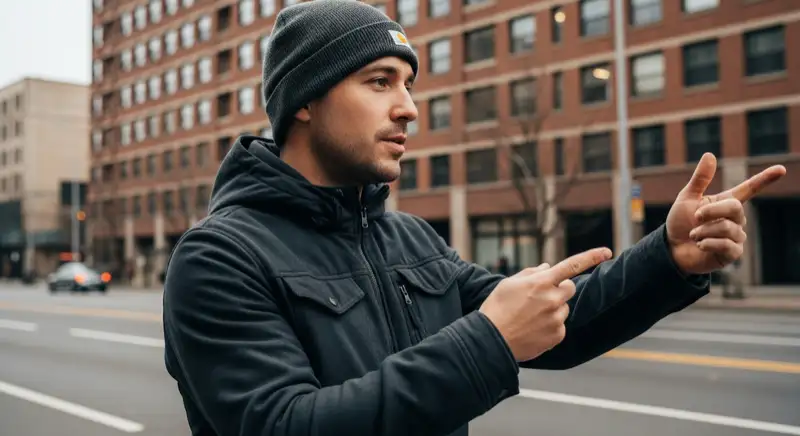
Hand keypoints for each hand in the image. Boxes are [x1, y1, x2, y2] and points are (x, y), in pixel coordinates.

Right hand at [479, 248, 611, 361]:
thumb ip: (531, 273)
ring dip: (553, 309)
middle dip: (559, 289)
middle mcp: (552, 299)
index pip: (571, 265)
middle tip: (540, 297)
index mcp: (540, 282)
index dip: (591, 257)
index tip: (607, 252)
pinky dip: (550, 325)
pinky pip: (560, 325)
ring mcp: (556, 318)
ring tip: (530, 317)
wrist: (490, 341)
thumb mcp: (508, 284)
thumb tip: (548, 267)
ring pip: (564, 308)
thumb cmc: (496, 309)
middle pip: (569, 288)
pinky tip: (532, 329)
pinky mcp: (557, 335)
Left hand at [666, 153, 785, 274]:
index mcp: (726, 202)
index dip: (765, 179)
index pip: (749, 189)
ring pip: (726, 228)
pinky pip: (725, 245)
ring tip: (694, 235)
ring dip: (703, 230)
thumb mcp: (687, 198)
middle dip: (710, 211)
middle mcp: (736, 218)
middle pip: (734, 207)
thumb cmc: (680, 223)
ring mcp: (737, 236)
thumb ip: (700, 179)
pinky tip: (700, 245)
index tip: (781, 169)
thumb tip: (710, 155)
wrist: (672, 249)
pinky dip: (707, 243)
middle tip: (695, 218)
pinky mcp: (733, 253)